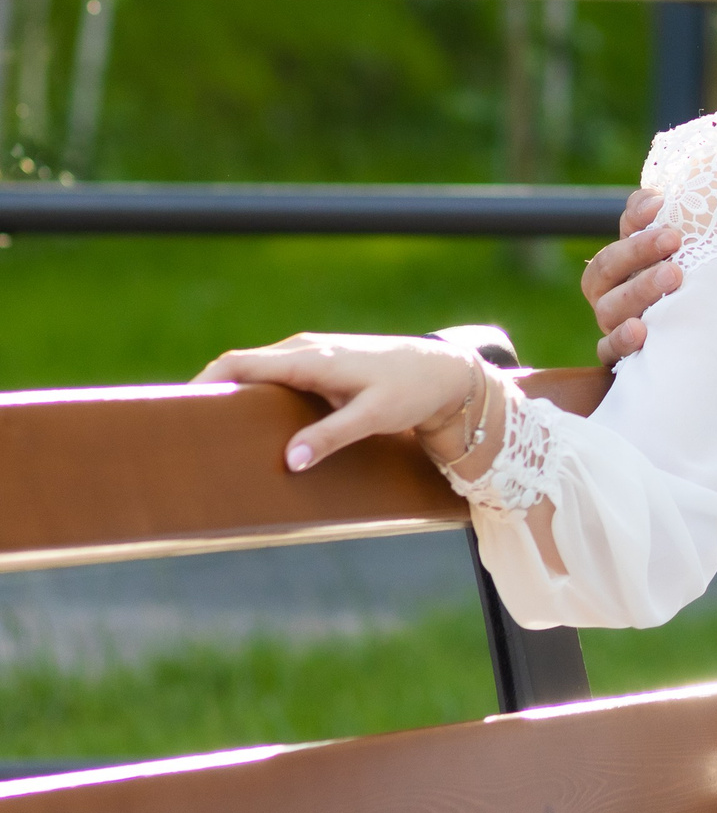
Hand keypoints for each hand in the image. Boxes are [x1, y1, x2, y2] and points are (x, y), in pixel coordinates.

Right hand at [195, 333, 487, 471]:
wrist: (444, 371)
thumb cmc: (411, 391)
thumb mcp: (373, 416)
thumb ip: (331, 437)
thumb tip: (289, 462)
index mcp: (309, 359)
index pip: (240, 364)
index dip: (204, 383)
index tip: (176, 409)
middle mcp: (303, 350)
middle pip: (240, 367)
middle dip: (211, 393)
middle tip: (184, 431)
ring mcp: (310, 355)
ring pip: (257, 372)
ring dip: (234, 395)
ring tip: (208, 432)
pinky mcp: (318, 365)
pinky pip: (275, 376)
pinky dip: (255, 395)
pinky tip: (250, 424)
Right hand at [582, 188, 680, 367]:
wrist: (709, 336)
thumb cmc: (693, 282)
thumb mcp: (686, 250)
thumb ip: (669, 221)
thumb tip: (663, 196)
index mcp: (624, 262)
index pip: (623, 230)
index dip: (635, 218)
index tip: (661, 206)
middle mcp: (612, 292)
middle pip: (608, 268)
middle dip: (638, 251)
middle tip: (673, 239)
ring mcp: (614, 325)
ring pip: (609, 308)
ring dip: (638, 291)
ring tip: (672, 277)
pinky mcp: (621, 357)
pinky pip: (609, 351)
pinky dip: (621, 341)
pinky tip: (640, 331)